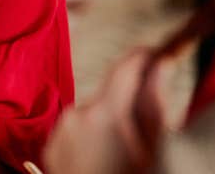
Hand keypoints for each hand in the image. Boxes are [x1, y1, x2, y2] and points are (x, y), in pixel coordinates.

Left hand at [44, 50, 172, 173]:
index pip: (127, 66)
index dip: (147, 56)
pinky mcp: (52, 148)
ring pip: (95, 115)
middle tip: (152, 126)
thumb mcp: (153, 151)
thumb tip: (162, 65)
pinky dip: (94, 140)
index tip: (162, 53)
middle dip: (132, 101)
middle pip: (111, 94)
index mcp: (104, 112)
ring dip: (112, 124)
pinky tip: (106, 162)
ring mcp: (60, 131)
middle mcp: (76, 114)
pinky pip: (78, 133)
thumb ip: (156, 106)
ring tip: (127, 155)